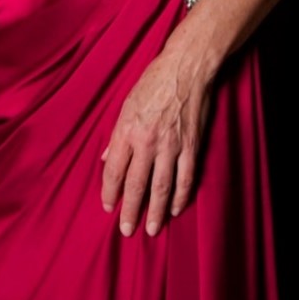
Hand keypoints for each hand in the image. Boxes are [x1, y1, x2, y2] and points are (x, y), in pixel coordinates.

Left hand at [99, 51, 213, 236]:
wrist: (185, 69)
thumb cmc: (152, 83)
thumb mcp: (125, 105)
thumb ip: (116, 135)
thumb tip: (107, 159)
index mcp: (127, 130)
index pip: (114, 170)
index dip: (109, 191)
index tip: (108, 206)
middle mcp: (147, 141)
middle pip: (136, 184)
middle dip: (130, 210)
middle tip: (126, 230)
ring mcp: (171, 146)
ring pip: (161, 187)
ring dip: (155, 211)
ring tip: (151, 229)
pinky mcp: (191, 146)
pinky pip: (186, 178)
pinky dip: (180, 196)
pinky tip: (174, 209)